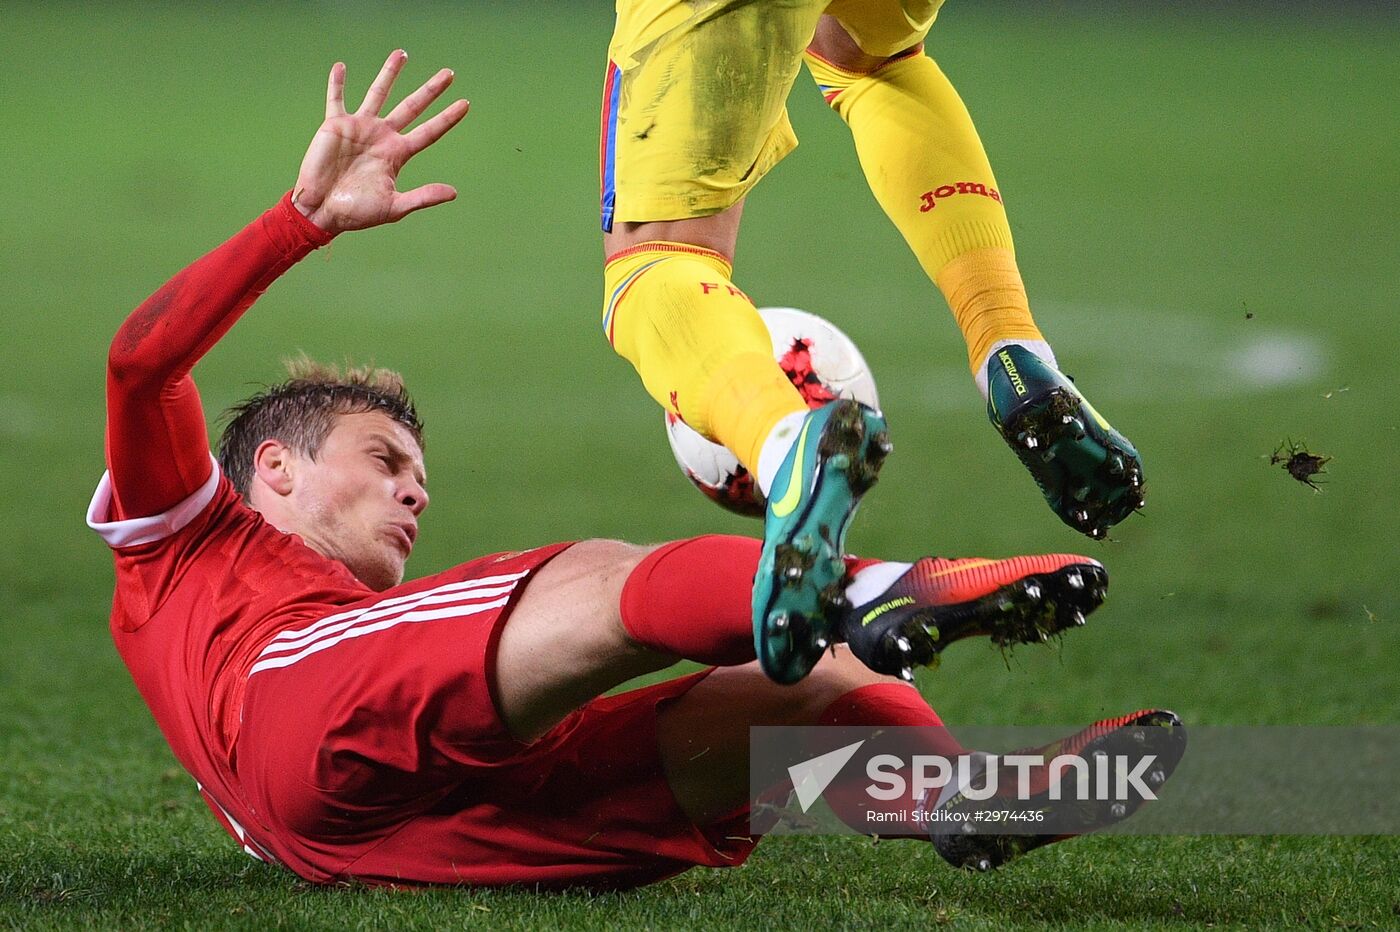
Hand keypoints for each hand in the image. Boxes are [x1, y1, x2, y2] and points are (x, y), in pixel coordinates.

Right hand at [292, 50, 469, 233]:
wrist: (322, 210)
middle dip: (430, 90)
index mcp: (398, 154)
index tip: (465, 104)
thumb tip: (454, 193)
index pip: (429, 131)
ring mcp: (360, 128)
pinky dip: (337, 83)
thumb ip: (423, 197)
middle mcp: (383, 136)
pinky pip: (336, 99)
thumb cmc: (357, 212)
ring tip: (402, 53)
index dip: (447, 118)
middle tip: (449, 74)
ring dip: (390, 74)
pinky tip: (341, 66)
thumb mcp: (394, 207)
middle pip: (412, 107)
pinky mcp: (336, 125)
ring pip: (379, 93)